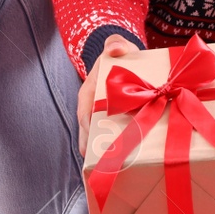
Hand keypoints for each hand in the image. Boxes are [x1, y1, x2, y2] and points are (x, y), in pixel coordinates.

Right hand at [77, 34, 139, 156]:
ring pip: (103, 138)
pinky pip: (118, 137)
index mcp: (90, 91)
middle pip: (91, 131)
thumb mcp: (118, 47)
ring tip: (116, 169)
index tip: (93, 139)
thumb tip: (116, 48)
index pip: (84, 111)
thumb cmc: (121, 54)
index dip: (87, 126)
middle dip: (96, 147)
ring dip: (108, 152)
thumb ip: (115, 44)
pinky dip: (122, 148)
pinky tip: (131, 162)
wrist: (130, 61)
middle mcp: (95, 107)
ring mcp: (107, 117)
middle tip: (105, 163)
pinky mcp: (120, 122)